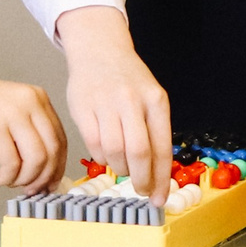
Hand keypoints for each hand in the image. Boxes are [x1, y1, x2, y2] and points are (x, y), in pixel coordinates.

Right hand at [0, 69, 64, 190]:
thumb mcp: (11, 111)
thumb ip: (29, 131)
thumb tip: (45, 168)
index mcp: (38, 98)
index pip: (60, 139)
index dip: (57, 167)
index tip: (49, 183)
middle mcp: (31, 102)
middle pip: (52, 151)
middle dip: (43, 178)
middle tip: (30, 189)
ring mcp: (13, 114)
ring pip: (36, 159)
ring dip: (25, 179)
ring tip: (9, 181)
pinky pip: (11, 163)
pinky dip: (7, 177)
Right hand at [56, 7, 174, 201]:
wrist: (100, 49)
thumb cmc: (129, 80)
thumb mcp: (151, 97)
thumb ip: (155, 130)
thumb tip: (158, 173)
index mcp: (156, 100)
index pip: (161, 148)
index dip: (161, 178)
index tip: (160, 197)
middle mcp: (133, 101)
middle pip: (139, 153)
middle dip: (142, 180)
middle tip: (142, 190)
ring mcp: (107, 104)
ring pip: (115, 152)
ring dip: (120, 168)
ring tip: (123, 166)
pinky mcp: (83, 108)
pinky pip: (93, 145)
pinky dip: (101, 157)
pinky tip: (106, 154)